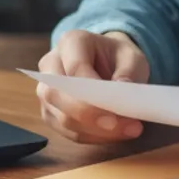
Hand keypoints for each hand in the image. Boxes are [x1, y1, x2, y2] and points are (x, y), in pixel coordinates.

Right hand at [36, 29, 150, 143]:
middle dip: (90, 116)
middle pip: (57, 95)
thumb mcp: (133, 58)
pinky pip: (66, 131)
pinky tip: (114, 134)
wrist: (108, 62)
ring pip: (60, 118)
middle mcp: (51, 64)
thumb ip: (129, 73)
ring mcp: (46, 90)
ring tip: (127, 130)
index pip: (75, 69)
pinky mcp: (50, 112)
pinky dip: (91, 137)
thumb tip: (120, 95)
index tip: (121, 108)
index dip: (94, 93)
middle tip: (125, 126)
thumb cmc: (118, 57)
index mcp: (71, 41)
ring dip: (95, 130)